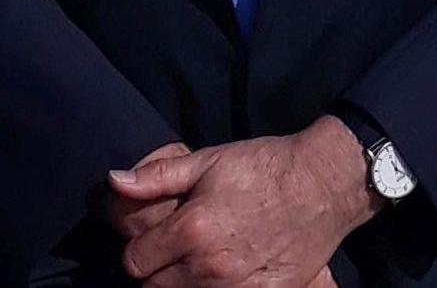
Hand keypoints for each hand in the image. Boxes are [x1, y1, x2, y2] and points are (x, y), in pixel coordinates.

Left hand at [105, 117, 371, 286]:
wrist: (323, 184)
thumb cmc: (264, 167)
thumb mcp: (208, 160)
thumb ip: (156, 178)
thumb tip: (113, 181)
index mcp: (191, 229)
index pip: (135, 261)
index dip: (139, 250)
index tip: (153, 240)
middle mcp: (210, 266)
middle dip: (157, 271)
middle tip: (174, 251)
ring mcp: (238, 287)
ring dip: (183, 285)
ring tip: (199, 262)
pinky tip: (225, 274)